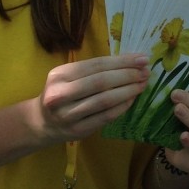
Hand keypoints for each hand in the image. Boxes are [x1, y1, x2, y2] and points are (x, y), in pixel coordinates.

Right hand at [32, 54, 149, 143]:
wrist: (42, 122)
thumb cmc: (63, 92)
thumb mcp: (70, 76)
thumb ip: (96, 69)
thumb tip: (132, 61)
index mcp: (59, 75)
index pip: (97, 64)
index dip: (122, 61)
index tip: (142, 58)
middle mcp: (60, 94)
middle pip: (101, 81)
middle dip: (128, 75)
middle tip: (146, 71)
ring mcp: (67, 115)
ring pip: (105, 100)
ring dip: (128, 90)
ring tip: (142, 84)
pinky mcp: (77, 131)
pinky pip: (105, 116)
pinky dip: (122, 106)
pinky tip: (132, 99)